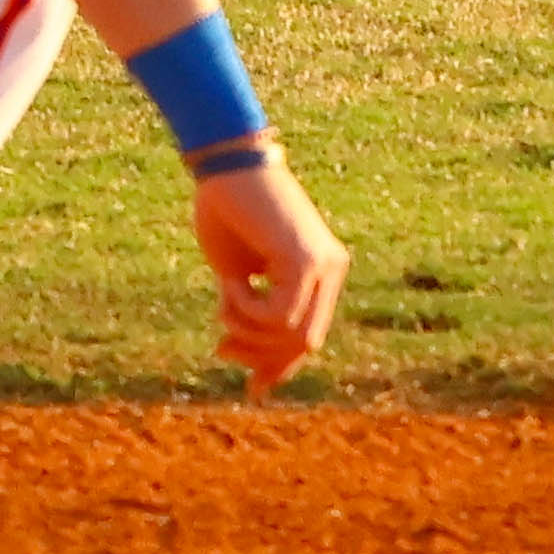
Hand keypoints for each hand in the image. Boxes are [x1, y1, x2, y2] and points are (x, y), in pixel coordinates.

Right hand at [190, 152, 344, 394]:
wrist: (226, 165)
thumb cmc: (227, 213)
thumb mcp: (240, 279)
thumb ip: (255, 320)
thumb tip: (259, 382)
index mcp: (321, 272)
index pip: (310, 336)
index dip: (280, 366)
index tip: (251, 388)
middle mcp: (332, 269)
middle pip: (305, 344)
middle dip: (260, 356)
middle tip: (221, 347)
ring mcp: (324, 264)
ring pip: (293, 335)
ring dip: (247, 329)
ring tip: (224, 299)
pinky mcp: (305, 259)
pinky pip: (279, 316)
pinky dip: (246, 311)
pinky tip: (232, 283)